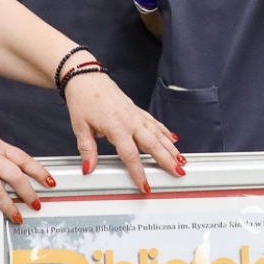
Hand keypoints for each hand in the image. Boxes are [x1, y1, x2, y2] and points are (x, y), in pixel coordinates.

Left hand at [63, 70, 183, 189]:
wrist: (86, 77)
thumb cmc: (82, 100)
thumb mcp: (80, 127)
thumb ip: (88, 150)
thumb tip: (88, 168)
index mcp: (116, 126)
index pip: (130, 155)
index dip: (139, 172)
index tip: (144, 185)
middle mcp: (130, 120)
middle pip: (153, 144)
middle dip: (167, 160)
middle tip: (178, 172)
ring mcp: (136, 115)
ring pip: (158, 134)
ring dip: (171, 148)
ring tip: (182, 160)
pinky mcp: (137, 110)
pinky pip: (155, 123)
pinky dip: (166, 132)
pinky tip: (174, 140)